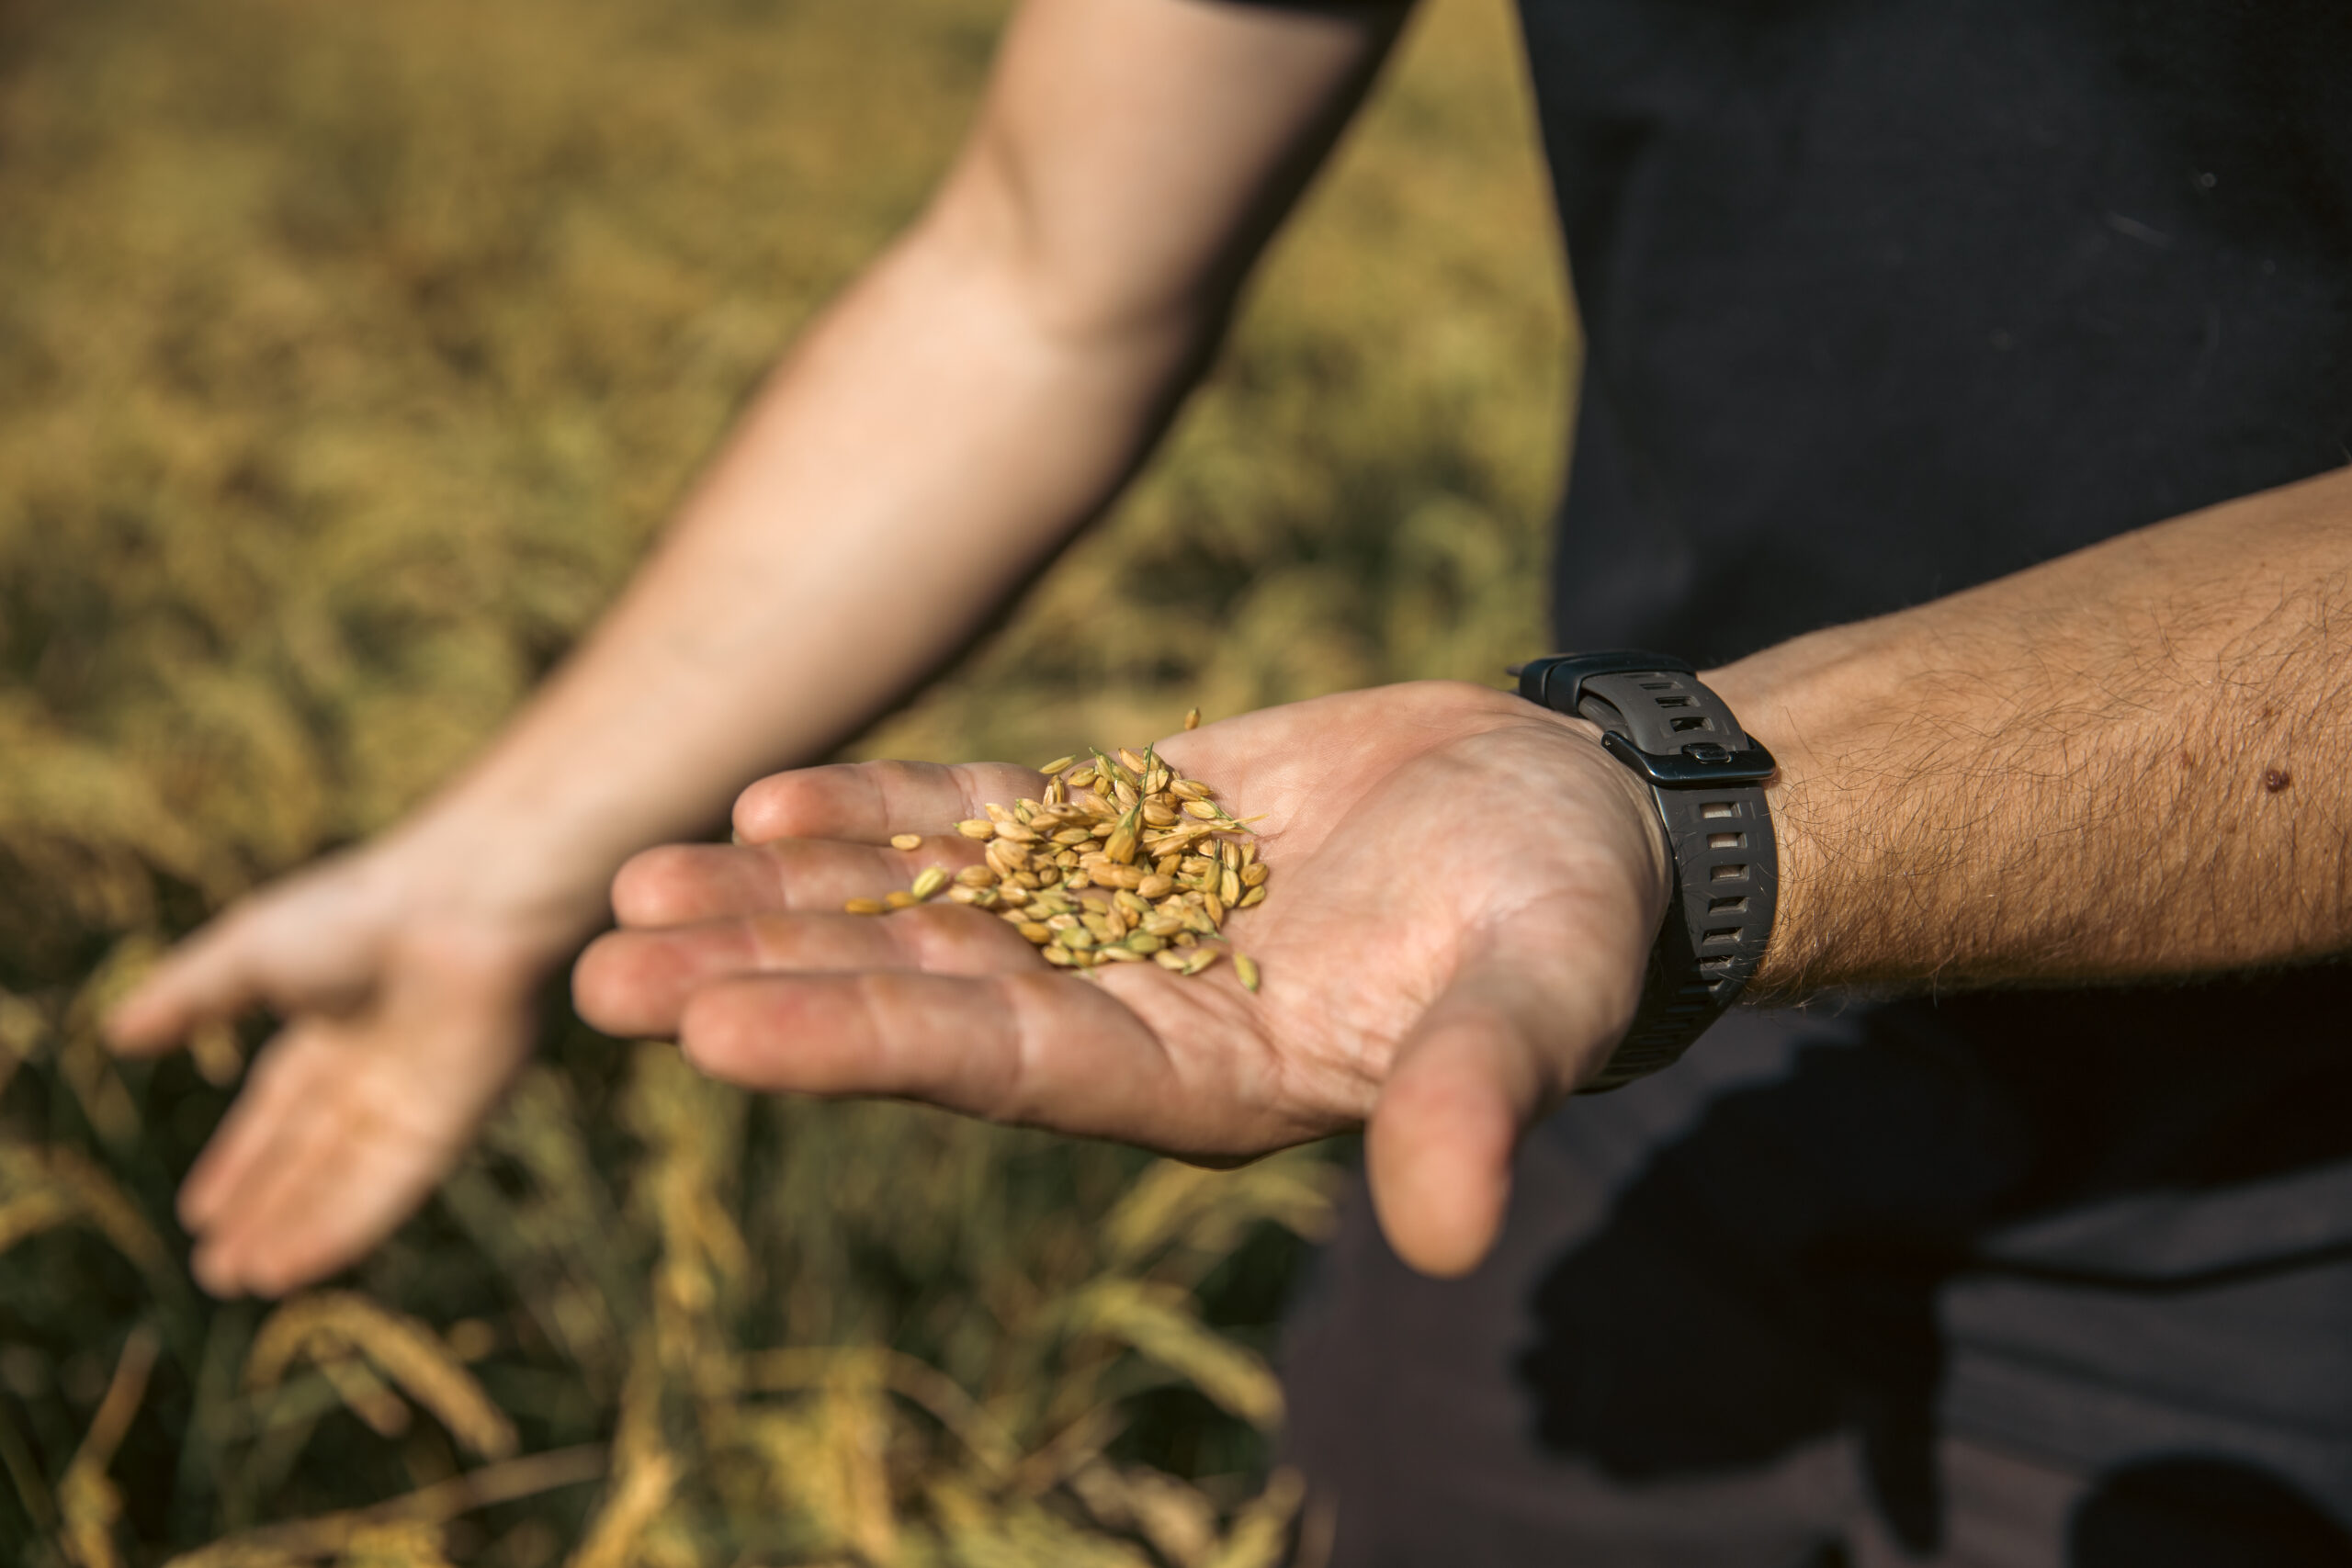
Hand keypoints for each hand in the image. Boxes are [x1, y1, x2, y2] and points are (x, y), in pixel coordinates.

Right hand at [105, 827, 586, 1296]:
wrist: (462, 911)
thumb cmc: (359, 912)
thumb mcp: (247, 950)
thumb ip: (186, 996)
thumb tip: (116, 1034)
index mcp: (334, 1019)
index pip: (282, 1107)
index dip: (242, 1159)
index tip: (201, 1213)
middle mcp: (378, 1066)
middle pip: (312, 1156)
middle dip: (265, 1210)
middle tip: (216, 1271)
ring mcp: (415, 1098)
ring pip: (345, 1184)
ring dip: (296, 1233)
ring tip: (243, 1283)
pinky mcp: (450, 1125)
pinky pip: (388, 1191)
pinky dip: (341, 1230)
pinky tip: (295, 1267)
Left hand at [575, 682, 1669, 1275]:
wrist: (1577, 816)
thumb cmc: (1572, 914)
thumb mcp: (1537, 996)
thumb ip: (1476, 1099)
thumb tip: (1445, 1233)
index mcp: (1204, 1084)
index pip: (1004, 1072)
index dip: (863, 1047)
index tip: (714, 1033)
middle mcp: (1133, 1017)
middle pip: (921, 1003)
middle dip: (770, 984)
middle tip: (604, 971)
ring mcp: (1120, 922)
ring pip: (924, 916)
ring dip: (786, 903)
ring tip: (639, 880)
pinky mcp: (1132, 828)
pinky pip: (984, 828)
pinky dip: (883, 816)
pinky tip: (774, 801)